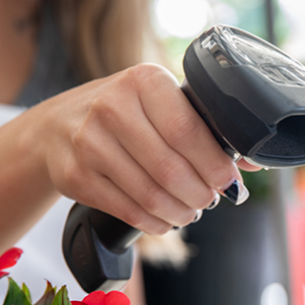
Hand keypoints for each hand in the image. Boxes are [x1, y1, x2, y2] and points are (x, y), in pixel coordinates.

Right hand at [25, 63, 259, 233]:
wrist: (55, 127)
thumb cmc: (123, 114)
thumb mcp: (159, 104)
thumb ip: (203, 127)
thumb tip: (250, 161)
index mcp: (143, 81)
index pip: (188, 130)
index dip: (215, 165)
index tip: (229, 182)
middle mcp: (112, 107)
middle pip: (172, 169)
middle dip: (201, 194)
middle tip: (210, 200)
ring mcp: (89, 143)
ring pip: (152, 195)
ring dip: (181, 213)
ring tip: (190, 211)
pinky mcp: (76, 177)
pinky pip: (130, 211)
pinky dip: (157, 222)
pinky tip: (166, 219)